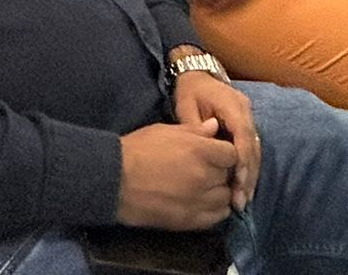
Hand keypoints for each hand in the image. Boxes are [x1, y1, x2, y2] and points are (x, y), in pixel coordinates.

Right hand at [115, 120, 237, 229]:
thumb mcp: (166, 131)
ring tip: (204, 187)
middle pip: (228, 175)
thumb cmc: (138, 150)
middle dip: (221, 171)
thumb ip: (195, 131)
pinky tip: (202, 202)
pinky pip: (218, 217)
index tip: (214, 153)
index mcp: (200, 150)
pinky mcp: (191, 221)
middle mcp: (205, 176)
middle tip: (206, 169)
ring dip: (218, 191)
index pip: (232, 153)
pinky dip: (215, 210)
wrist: (116, 181)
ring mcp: (199, 201)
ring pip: (225, 197)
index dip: (224, 152)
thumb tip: (214, 126)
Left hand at [172, 70, 260, 210]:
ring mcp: (248, 118)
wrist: (197, 76)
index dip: (242, 161)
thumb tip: (207, 149)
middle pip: (253, 147)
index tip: (237, 184)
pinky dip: (248, 169)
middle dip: (248, 175)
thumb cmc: (190, 92)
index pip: (243, 135)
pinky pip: (251, 150)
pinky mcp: (246, 127)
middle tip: (241, 201)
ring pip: (255, 151)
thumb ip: (196, 127)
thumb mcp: (186, 105)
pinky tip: (242, 188)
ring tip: (242, 200)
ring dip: (250, 176)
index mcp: (231, 104)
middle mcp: (245, 111)